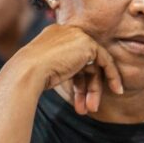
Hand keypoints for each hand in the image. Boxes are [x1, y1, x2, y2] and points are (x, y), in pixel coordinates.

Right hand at [7, 24, 122, 114]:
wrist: (27, 72)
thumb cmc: (30, 76)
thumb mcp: (48, 70)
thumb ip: (65, 70)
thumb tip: (81, 83)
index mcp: (53, 36)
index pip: (72, 59)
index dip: (78, 80)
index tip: (81, 97)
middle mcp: (66, 32)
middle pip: (84, 63)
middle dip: (86, 88)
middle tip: (88, 108)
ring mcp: (77, 36)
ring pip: (93, 65)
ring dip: (93, 89)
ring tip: (91, 109)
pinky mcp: (87, 44)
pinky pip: (106, 61)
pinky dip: (112, 76)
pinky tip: (117, 91)